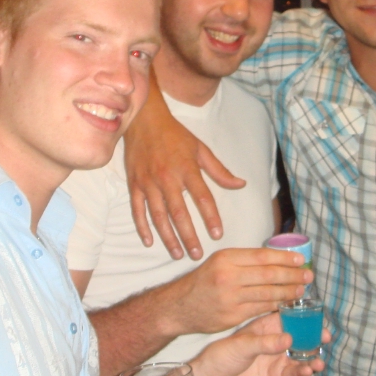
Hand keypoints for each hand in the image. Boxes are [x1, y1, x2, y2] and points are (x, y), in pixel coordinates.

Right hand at [123, 80, 244, 260]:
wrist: (144, 120)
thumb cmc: (175, 135)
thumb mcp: (201, 149)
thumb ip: (220, 171)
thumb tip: (240, 185)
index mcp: (187, 168)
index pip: (203, 197)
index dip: (211, 217)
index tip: (217, 234)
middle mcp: (167, 178)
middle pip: (179, 213)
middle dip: (188, 236)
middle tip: (196, 254)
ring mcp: (149, 182)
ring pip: (159, 216)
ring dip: (168, 237)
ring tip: (177, 253)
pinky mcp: (134, 184)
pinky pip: (138, 210)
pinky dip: (143, 227)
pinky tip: (150, 242)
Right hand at [169, 248, 312, 335]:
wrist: (179, 306)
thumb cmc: (204, 281)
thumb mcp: (219, 262)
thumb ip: (244, 260)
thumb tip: (277, 258)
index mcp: (226, 258)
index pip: (263, 256)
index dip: (285, 258)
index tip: (301, 260)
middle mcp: (228, 277)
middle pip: (268, 275)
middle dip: (292, 276)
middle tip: (309, 276)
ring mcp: (230, 298)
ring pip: (267, 293)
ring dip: (288, 292)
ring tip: (302, 290)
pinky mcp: (232, 316)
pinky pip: (260, 309)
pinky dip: (276, 306)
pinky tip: (286, 304)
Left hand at [192, 312, 328, 375]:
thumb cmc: (221, 357)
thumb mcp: (241, 345)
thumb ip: (265, 343)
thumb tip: (289, 339)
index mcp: (265, 327)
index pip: (288, 317)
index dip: (303, 315)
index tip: (317, 315)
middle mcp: (274, 341)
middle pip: (300, 336)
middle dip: (314, 335)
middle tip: (325, 336)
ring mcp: (277, 360)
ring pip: (301, 355)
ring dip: (312, 355)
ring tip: (319, 358)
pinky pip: (294, 373)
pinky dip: (304, 371)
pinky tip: (309, 369)